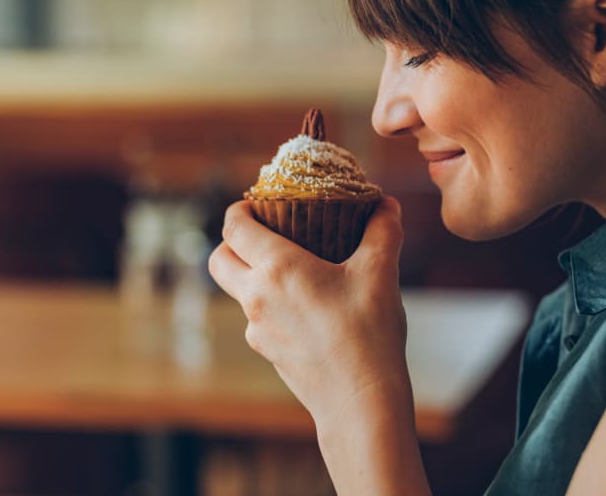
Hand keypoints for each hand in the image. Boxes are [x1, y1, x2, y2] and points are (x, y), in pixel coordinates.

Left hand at [208, 196, 411, 429]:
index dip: (240, 209)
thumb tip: (386, 204)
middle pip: (218, 259)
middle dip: (231, 242)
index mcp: (277, 268)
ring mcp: (257, 329)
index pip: (234, 227)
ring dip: (252, 275)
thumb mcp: (380, 274)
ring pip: (237, 291)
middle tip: (263, 233)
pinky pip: (257, 319)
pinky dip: (271, 305)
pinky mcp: (267, 352)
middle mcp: (256, 297)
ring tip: (292, 269)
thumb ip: (382, 232)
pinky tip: (306, 307)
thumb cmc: (368, 335)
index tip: (256, 203)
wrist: (360, 402)